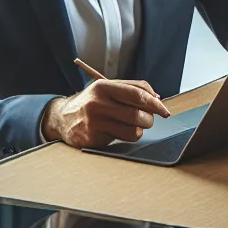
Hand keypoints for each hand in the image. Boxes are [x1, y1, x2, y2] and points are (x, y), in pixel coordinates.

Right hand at [43, 79, 169, 147]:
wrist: (62, 118)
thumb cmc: (91, 101)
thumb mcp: (107, 88)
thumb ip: (131, 88)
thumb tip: (156, 97)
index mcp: (103, 87)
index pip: (137, 94)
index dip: (155, 103)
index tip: (164, 110)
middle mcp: (97, 104)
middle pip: (137, 115)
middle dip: (149, 119)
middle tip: (147, 119)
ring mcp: (94, 123)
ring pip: (133, 131)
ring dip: (138, 131)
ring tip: (131, 126)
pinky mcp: (93, 139)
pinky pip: (121, 141)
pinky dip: (124, 137)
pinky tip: (115, 131)